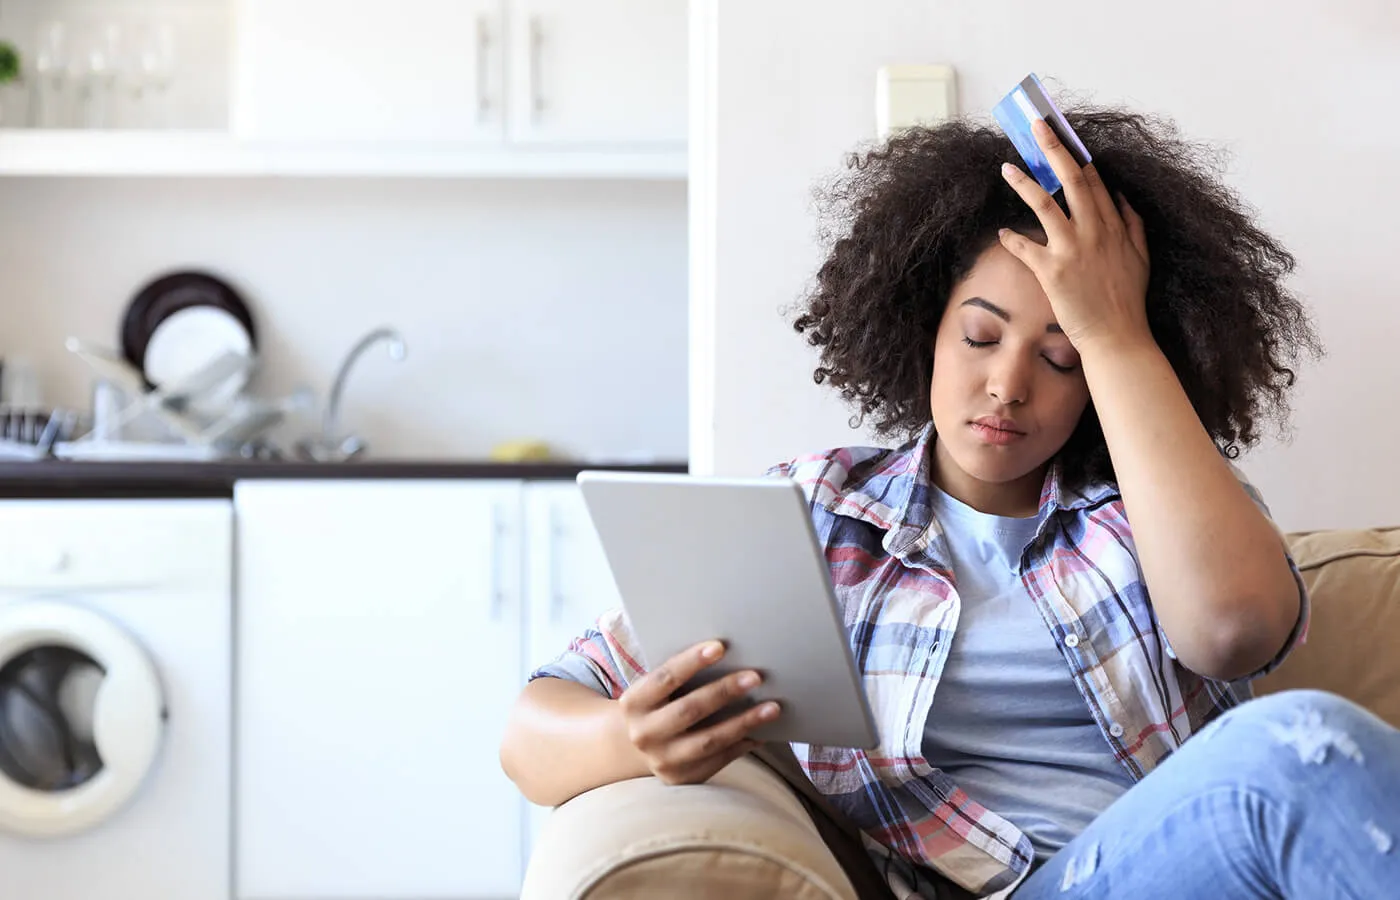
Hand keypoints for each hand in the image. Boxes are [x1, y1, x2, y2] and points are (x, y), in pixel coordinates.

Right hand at [618, 640, 780, 784]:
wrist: (640, 745)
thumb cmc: (659, 703)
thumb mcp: (657, 689)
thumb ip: (681, 676)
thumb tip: (728, 656)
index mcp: (633, 703)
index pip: (665, 678)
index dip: (691, 661)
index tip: (720, 647)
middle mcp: (643, 734)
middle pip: (689, 710)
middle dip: (724, 691)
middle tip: (756, 677)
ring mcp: (662, 760)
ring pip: (709, 740)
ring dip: (744, 722)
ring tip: (772, 707)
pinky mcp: (682, 778)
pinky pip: (718, 760)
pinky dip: (742, 744)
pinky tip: (763, 731)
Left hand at [998, 118, 1152, 354]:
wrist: (1117, 337)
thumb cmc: (1127, 301)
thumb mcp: (1142, 257)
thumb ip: (1134, 223)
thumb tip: (1122, 197)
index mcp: (1114, 226)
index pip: (1095, 182)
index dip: (1077, 156)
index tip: (1063, 137)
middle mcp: (1094, 232)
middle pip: (1072, 179)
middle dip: (1053, 149)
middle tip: (1037, 127)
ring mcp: (1072, 250)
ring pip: (1045, 204)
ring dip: (1024, 183)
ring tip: (1006, 167)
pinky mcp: (1052, 272)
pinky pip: (1025, 248)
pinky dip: (1011, 239)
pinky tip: (1001, 232)